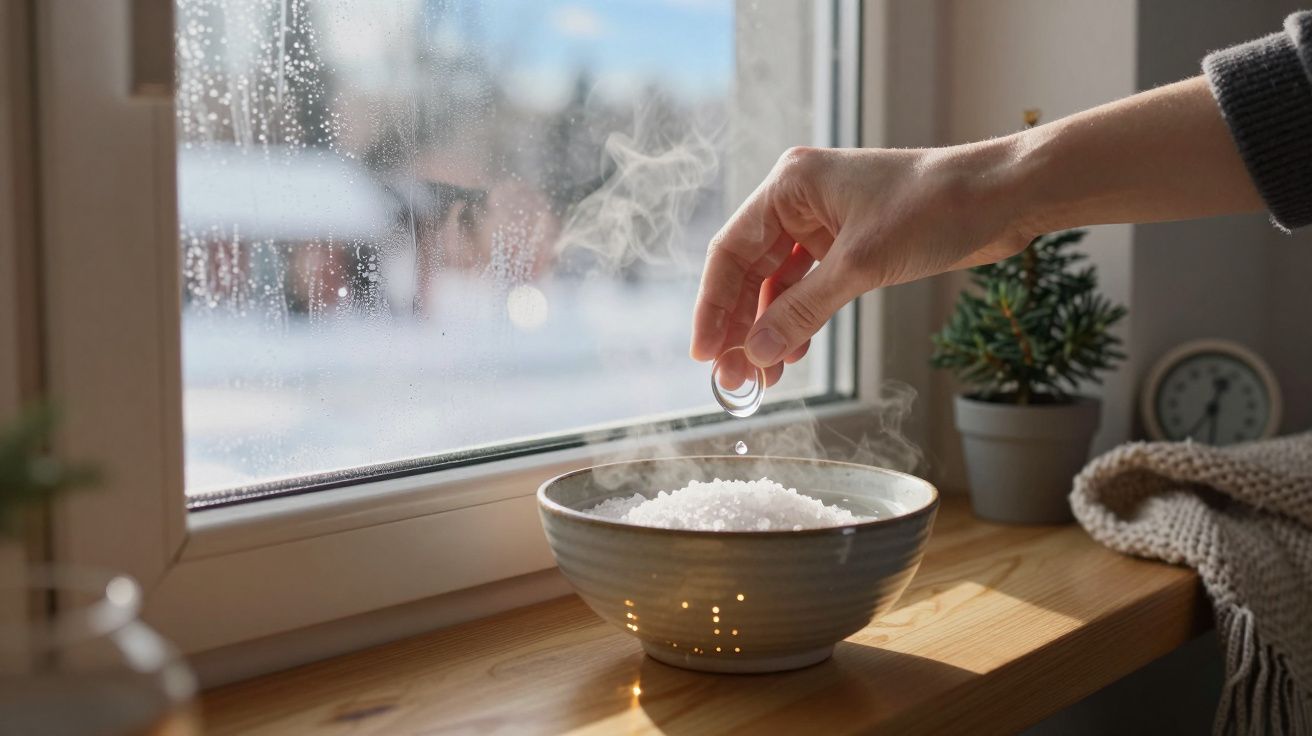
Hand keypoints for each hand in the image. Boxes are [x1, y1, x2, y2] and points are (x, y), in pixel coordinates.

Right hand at [690, 142, 1030, 383]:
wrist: (1004, 197)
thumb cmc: (935, 209)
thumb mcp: (860, 265)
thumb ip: (801, 310)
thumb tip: (755, 352)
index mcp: (790, 185)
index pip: (731, 251)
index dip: (712, 305)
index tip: (703, 352)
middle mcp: (801, 199)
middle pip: (750, 270)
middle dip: (740, 325)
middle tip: (732, 378)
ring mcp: (826, 221)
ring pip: (779, 282)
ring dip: (769, 328)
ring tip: (762, 376)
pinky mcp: (851, 243)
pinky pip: (810, 286)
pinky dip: (800, 319)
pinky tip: (793, 352)